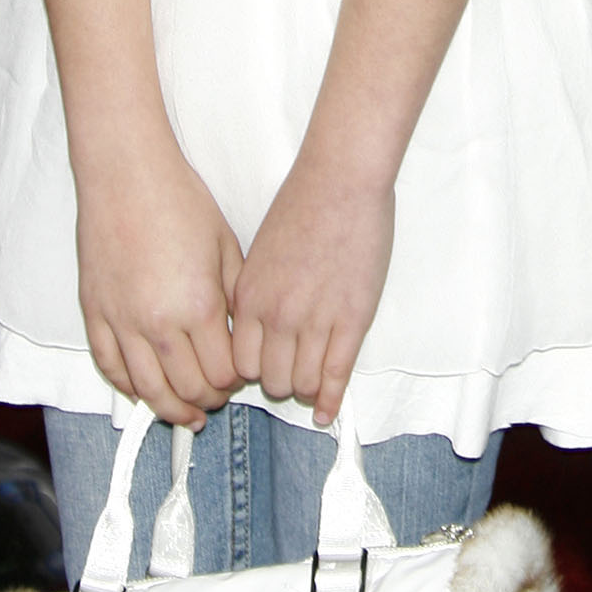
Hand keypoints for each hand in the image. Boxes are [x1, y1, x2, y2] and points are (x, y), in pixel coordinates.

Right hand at [76, 135, 241, 425]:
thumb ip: (234, 299)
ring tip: (187, 413)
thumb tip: (238, 338)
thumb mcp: (226, 247)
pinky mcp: (94, 315)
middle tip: (216, 397)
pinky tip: (145, 393)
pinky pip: (111, 368)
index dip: (235, 381)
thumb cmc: (180, 202)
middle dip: (208, 399)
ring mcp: (121, 322)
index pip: (222, 372)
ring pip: (147, 391)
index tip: (239, 377)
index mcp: (198, 306)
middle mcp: (159, 323)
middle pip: (187, 388)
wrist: (128, 176)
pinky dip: (129, 388)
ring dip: (171, 409)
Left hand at [230, 160, 393, 425]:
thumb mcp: (259, 252)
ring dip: (305, 387)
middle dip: (280, 380)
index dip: (252, 370)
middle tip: (290, 371)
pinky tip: (327, 411)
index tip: (263, 367)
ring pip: (302, 383)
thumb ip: (253, 295)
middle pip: (269, 380)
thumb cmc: (303, 205)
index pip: (239, 363)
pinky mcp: (352, 320)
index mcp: (249, 297)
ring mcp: (315, 320)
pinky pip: (335, 375)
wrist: (342, 180)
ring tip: (312, 380)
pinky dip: (330, 400)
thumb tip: (253, 329)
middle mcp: (277, 316)